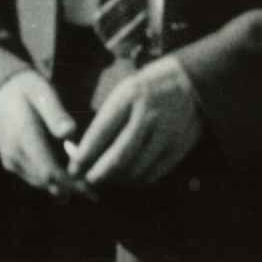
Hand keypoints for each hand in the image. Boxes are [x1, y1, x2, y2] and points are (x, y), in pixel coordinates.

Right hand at [0, 69, 84, 196]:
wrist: (1, 91)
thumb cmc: (28, 90)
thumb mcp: (43, 92)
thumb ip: (56, 113)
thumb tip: (69, 132)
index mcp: (24, 136)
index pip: (49, 171)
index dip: (70, 184)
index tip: (91, 190)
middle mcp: (14, 153)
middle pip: (46, 182)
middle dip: (70, 188)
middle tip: (93, 191)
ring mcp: (11, 160)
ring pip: (40, 183)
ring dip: (61, 185)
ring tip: (83, 181)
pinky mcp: (11, 163)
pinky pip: (33, 178)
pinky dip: (50, 179)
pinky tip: (66, 171)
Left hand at [67, 55, 202, 187]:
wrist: (188, 81)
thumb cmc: (145, 89)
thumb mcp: (123, 92)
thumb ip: (106, 120)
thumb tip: (83, 153)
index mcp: (129, 96)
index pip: (101, 132)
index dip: (84, 154)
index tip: (73, 167)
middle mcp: (148, 115)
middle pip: (119, 157)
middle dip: (99, 174)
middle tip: (87, 180)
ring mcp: (166, 133)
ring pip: (136, 170)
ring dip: (117, 180)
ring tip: (106, 179)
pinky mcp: (179, 147)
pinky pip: (154, 173)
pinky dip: (137, 181)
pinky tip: (128, 178)